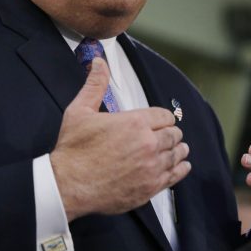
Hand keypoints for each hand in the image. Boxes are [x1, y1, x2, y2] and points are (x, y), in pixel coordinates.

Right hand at [50, 57, 190, 221]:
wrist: (68, 185)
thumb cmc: (74, 150)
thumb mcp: (80, 110)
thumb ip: (95, 84)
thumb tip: (99, 63)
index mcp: (134, 123)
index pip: (164, 116)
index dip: (163, 117)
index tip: (161, 121)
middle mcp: (147, 144)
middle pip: (173, 135)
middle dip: (171, 133)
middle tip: (169, 135)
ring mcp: (150, 167)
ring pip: (176, 154)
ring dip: (178, 149)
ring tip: (179, 148)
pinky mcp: (150, 187)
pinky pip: (175, 176)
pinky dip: (181, 169)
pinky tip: (181, 166)